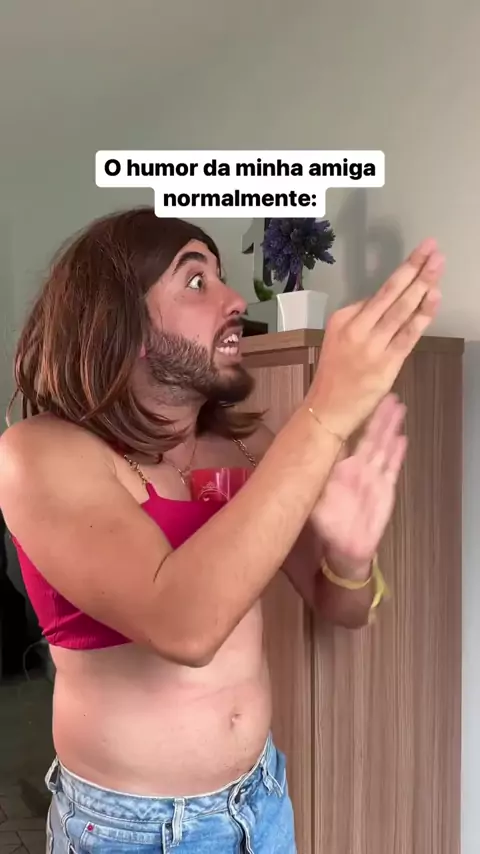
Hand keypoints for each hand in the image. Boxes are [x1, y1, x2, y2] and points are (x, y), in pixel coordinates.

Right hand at [306, 239, 442, 439]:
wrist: (327, 409)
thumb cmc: (335, 376)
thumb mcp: (339, 339)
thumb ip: (362, 321)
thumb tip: (389, 306)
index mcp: (342, 319)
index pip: (378, 295)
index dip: (403, 274)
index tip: (418, 257)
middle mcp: (356, 328)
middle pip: (390, 293)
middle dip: (414, 268)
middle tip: (432, 248)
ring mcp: (372, 346)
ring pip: (402, 310)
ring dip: (423, 285)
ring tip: (438, 265)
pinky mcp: (386, 364)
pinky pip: (409, 334)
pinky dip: (423, 315)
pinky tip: (434, 297)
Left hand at [311, 394, 405, 579]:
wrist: (344, 550)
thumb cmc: (327, 527)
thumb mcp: (312, 505)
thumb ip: (310, 486)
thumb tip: (297, 466)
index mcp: (338, 469)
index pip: (346, 438)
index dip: (352, 420)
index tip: (355, 399)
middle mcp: (356, 469)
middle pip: (370, 437)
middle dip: (378, 416)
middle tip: (386, 394)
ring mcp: (372, 478)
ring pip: (383, 448)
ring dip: (390, 428)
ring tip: (397, 407)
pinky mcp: (385, 491)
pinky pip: (392, 469)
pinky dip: (397, 454)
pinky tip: (402, 439)